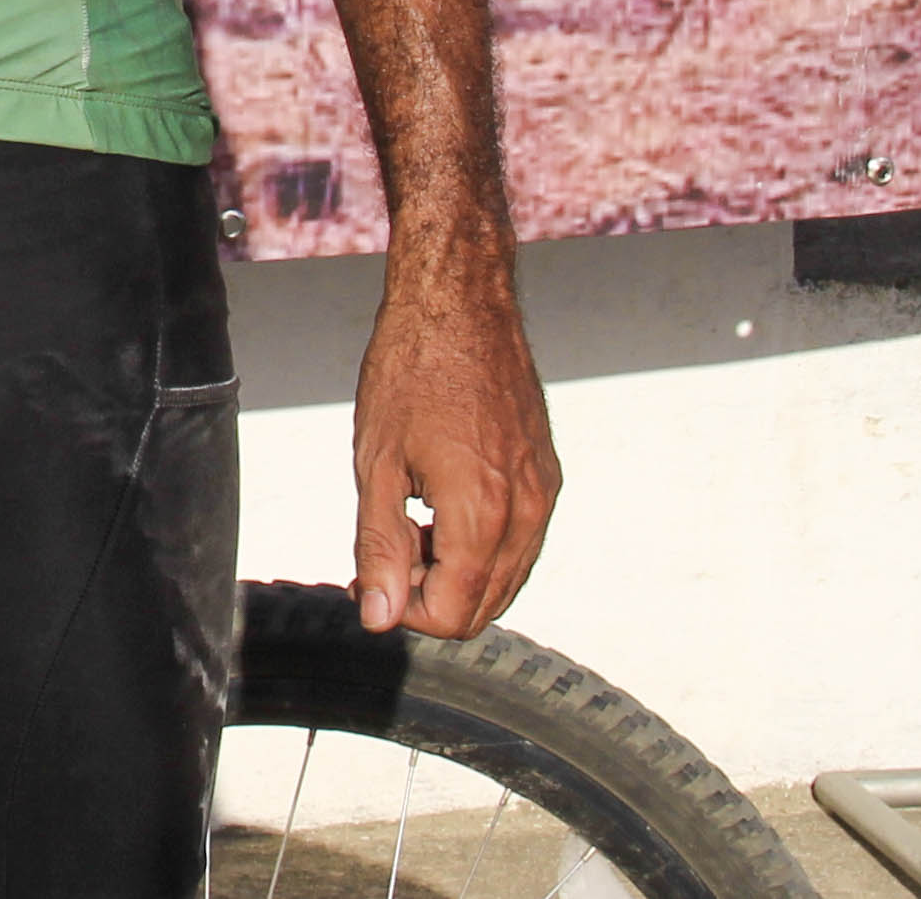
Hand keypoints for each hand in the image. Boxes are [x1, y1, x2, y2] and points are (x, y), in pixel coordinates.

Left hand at [350, 253, 557, 637]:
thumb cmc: (412, 370)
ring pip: (506, 578)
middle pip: (485, 606)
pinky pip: (521, 542)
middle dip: (430, 593)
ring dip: (456, 571)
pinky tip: (441, 503)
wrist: (460, 304)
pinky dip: (482, 545)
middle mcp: (527, 511)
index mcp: (483, 513)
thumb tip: (378, 617)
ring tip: (411, 520)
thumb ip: (379, 548)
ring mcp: (544, 494)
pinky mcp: (548, 476)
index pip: (454, 614)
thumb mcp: (377, 465)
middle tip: (386, 547)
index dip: (403, 609)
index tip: (372, 573)